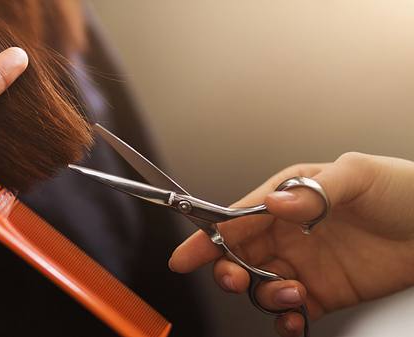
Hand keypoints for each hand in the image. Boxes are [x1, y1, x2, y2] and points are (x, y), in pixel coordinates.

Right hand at [169, 152, 413, 336]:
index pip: (237, 218)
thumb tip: (273, 203)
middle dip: (229, 271)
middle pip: (239, 256)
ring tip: (294, 293)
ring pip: (261, 286)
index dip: (208, 238)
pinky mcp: (322, 293)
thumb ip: (313, 191)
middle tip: (236, 278)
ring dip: (266, 295)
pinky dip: (284, 321)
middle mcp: (288, 232)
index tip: (186, 257)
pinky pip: (290, 312)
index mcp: (288, 198)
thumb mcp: (358, 176)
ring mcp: (304, 265)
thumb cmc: (402, 190)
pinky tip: (295, 319)